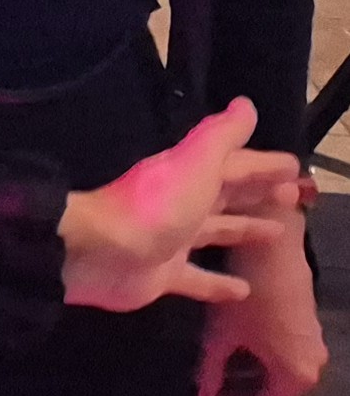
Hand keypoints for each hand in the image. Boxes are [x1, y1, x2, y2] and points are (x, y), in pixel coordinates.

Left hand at [60, 101, 299, 310]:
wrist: (102, 250)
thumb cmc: (155, 206)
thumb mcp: (193, 163)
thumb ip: (219, 136)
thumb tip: (246, 105)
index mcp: (188, 175)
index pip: (233, 165)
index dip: (262, 164)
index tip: (293, 165)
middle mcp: (180, 204)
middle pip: (225, 194)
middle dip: (256, 192)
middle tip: (292, 195)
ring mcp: (171, 239)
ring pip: (215, 231)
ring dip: (244, 230)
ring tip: (278, 233)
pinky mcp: (165, 274)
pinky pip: (198, 278)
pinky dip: (220, 284)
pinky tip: (245, 290)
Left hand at [196, 213, 329, 395]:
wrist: (272, 249)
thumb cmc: (245, 295)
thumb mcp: (220, 336)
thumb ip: (210, 371)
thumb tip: (202, 394)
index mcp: (295, 376)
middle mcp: (313, 367)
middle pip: (272, 394)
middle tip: (203, 395)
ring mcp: (313, 346)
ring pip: (275, 374)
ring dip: (245, 378)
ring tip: (210, 376)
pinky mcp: (307, 327)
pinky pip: (282, 356)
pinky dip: (255, 359)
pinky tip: (228, 353)